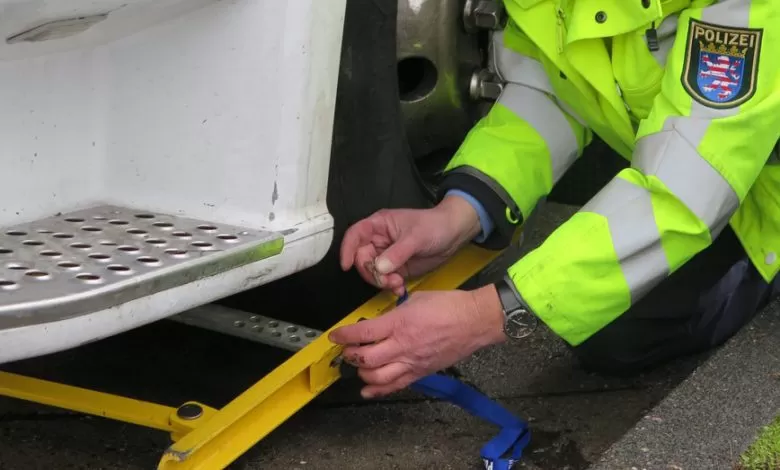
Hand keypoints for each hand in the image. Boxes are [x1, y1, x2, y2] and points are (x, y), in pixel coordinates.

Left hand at [328, 284, 505, 397]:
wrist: (475, 321)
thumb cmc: (449, 306)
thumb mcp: (416, 299)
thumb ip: (395, 312)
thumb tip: (383, 318)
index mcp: (399, 323)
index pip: (363, 333)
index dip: (344, 336)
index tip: (335, 335)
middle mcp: (402, 345)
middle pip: (365, 359)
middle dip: (350, 355)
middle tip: (346, 350)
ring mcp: (412, 362)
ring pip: (377, 377)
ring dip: (362, 373)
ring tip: (358, 365)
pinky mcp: (421, 372)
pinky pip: (395, 386)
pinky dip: (378, 390)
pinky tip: (367, 389)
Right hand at [340, 195, 481, 294]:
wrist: (454, 234)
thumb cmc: (434, 226)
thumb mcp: (416, 237)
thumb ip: (397, 253)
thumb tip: (379, 268)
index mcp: (379, 225)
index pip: (355, 235)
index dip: (347, 249)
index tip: (346, 266)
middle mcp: (379, 240)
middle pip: (361, 259)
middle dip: (371, 273)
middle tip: (387, 280)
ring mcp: (387, 256)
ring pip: (372, 272)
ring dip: (381, 282)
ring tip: (398, 284)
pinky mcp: (396, 268)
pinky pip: (385, 280)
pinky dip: (390, 287)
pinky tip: (401, 289)